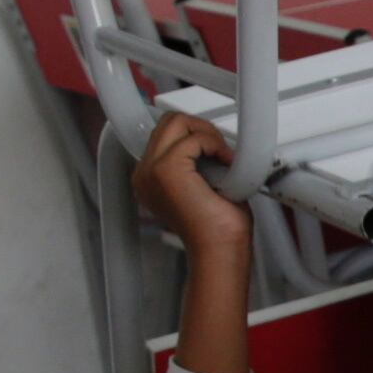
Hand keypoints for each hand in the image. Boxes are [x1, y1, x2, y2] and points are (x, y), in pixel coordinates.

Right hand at [134, 112, 248, 257]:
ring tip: (223, 159)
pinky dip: (216, 146)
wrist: (219, 249)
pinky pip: (194, 139)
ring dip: (208, 135)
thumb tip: (211, 140)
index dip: (190, 132)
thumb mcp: (204, 184)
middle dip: (201, 129)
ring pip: (177, 122)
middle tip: (221, 152)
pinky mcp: (166, 170)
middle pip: (168, 122)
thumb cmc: (218, 227)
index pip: (162, 134)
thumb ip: (197, 161)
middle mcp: (144, 173)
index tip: (212, 143)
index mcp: (150, 177)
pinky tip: (227, 166)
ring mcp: (151, 170)